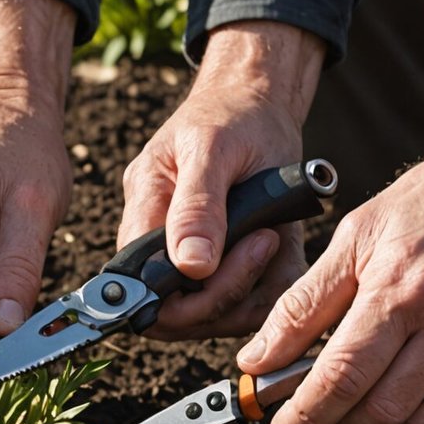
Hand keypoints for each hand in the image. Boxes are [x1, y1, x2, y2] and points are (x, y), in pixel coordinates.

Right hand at [118, 21, 324, 339]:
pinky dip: (273, 282)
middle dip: (226, 291)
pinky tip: (280, 244)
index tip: (222, 259)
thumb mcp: (211, 148)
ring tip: (272, 235)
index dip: (181, 297)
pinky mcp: (234, 270)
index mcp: (144, 218)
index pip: (142, 291)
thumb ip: (196, 208)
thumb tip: (190, 267)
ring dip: (255, 286)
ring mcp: (199, 265)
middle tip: (264, 239)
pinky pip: (252, 304)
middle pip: (179, 317)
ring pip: (220, 318)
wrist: (261, 105)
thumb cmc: (230, 116)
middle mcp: (165, 250)